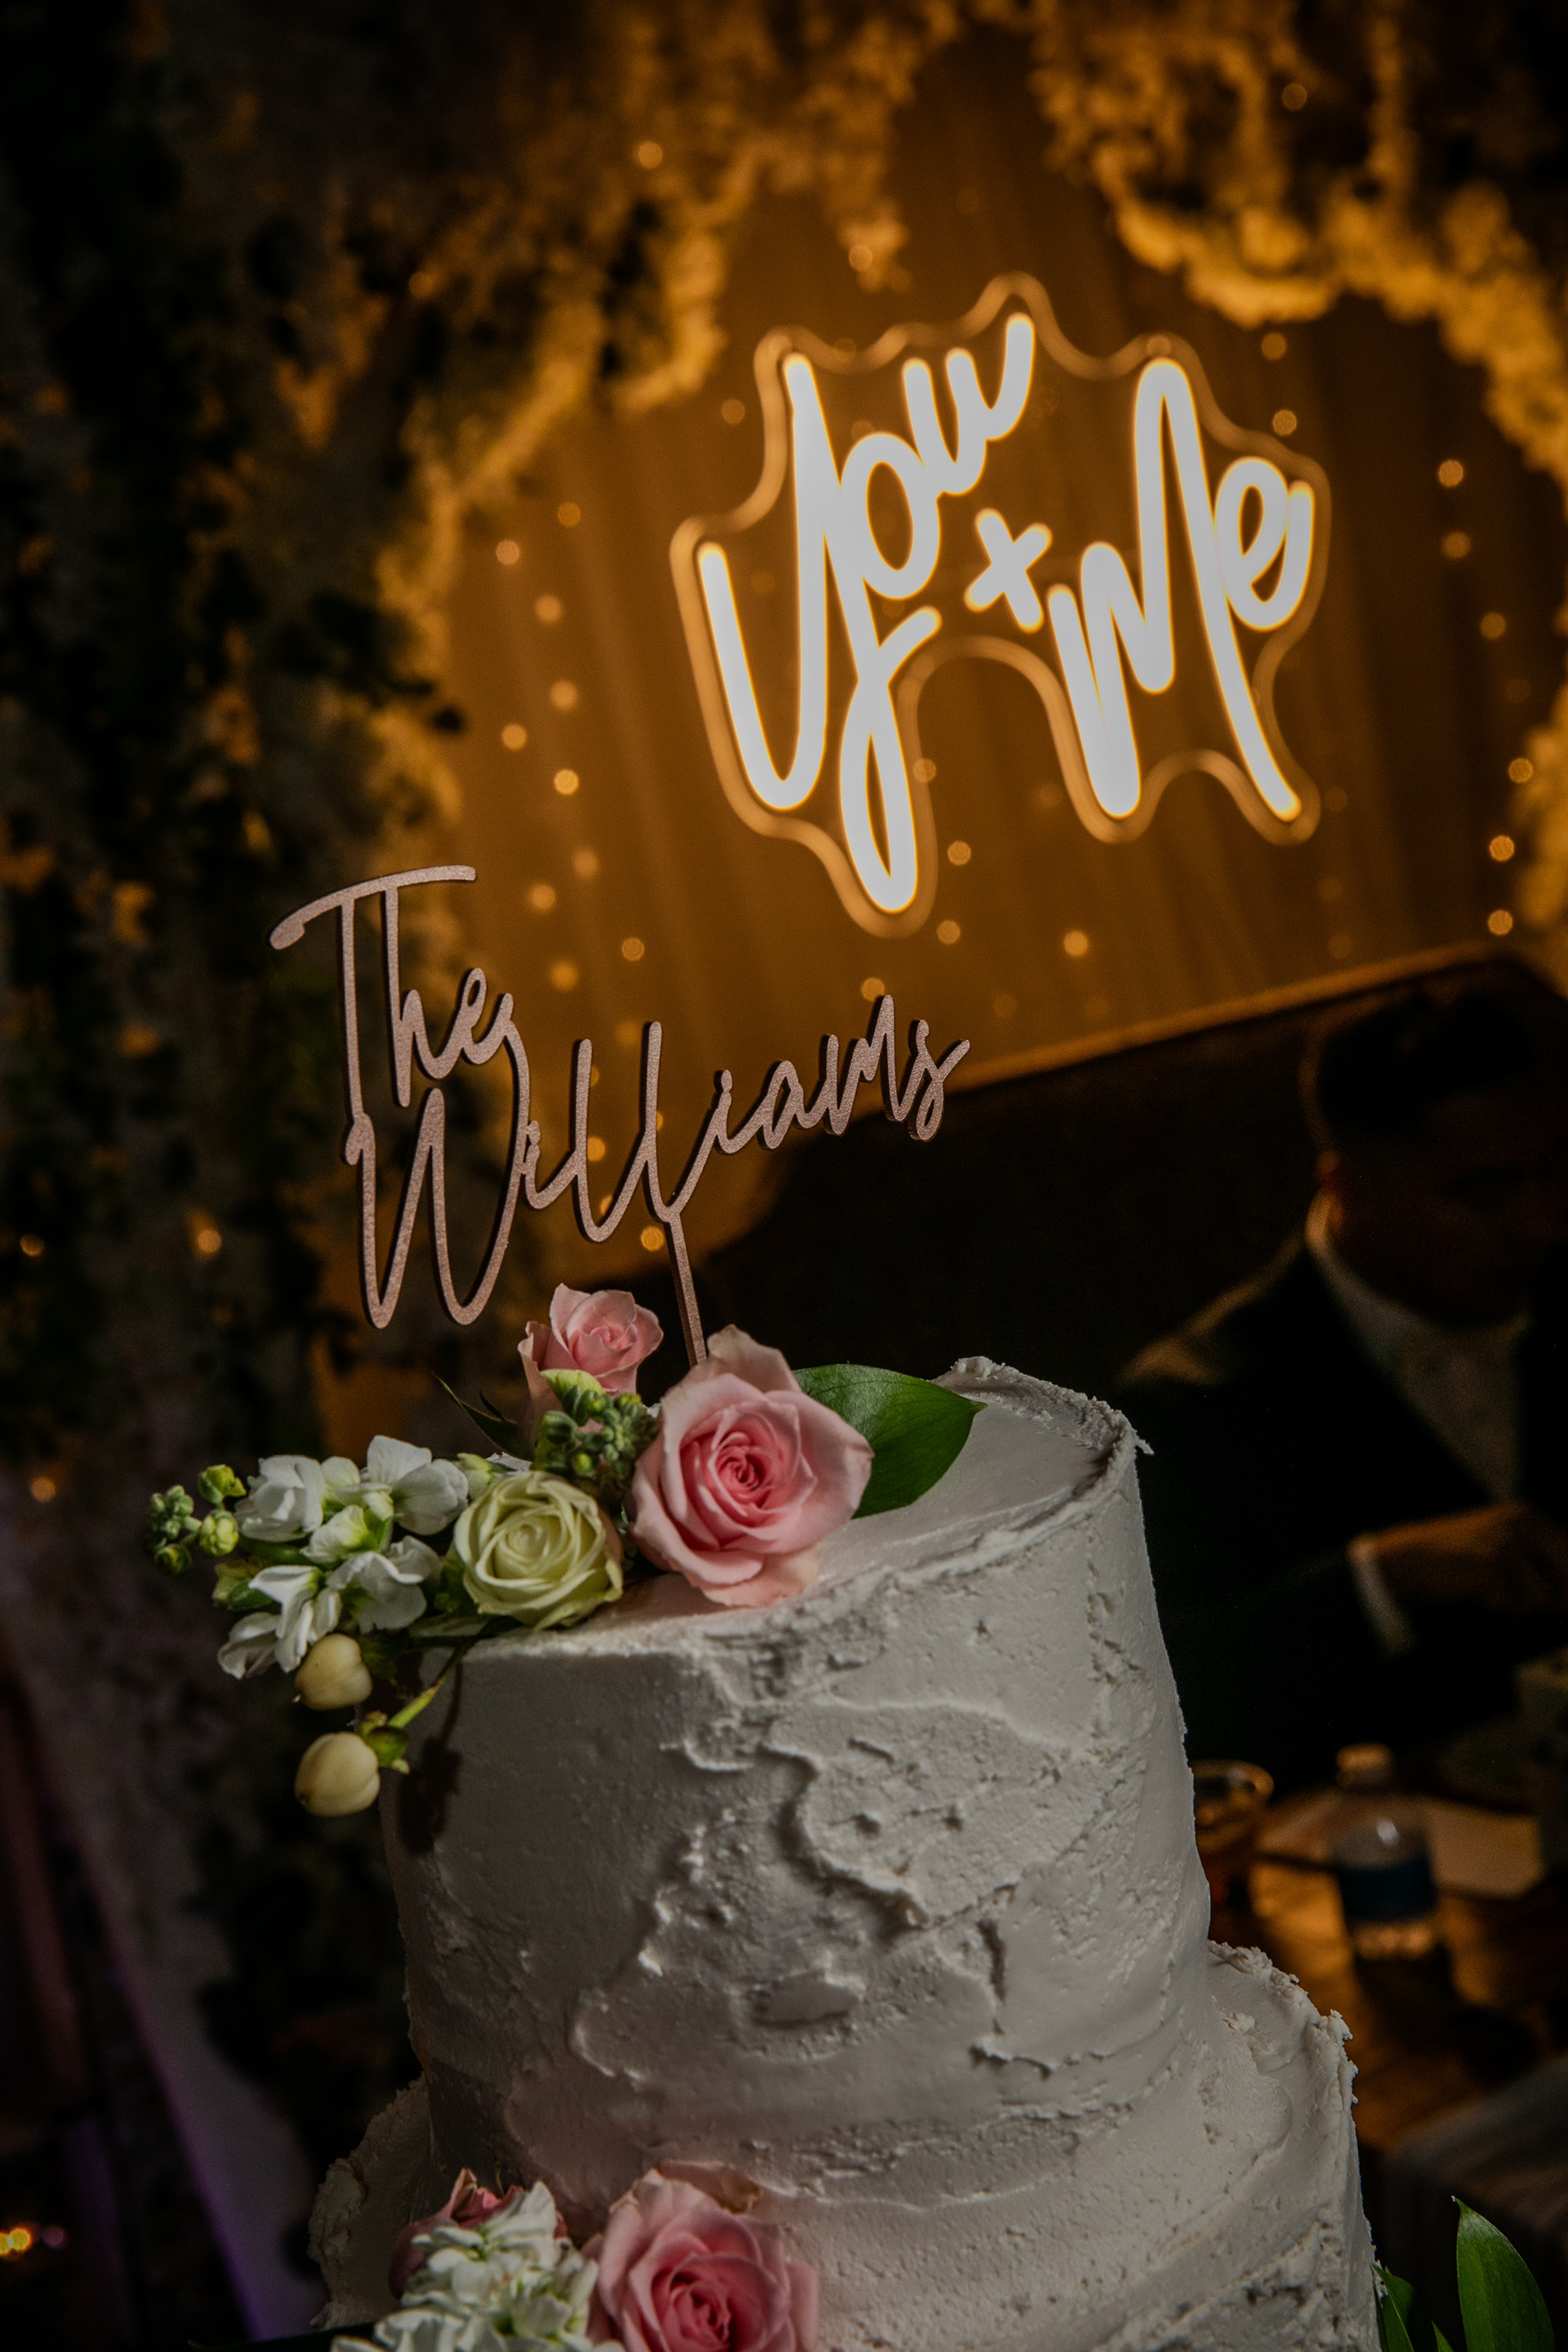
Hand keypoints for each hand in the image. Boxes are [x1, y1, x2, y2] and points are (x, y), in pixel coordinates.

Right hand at [1367, 1502, 1567, 1614]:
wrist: (1410, 1559)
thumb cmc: (1458, 1558)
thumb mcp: (1504, 1547)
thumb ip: (1540, 1562)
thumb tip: (1567, 1597)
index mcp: (1528, 1515)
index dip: (1567, 1580)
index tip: (1562, 1602)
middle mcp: (1521, 1523)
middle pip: (1566, 1574)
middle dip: (1558, 1597)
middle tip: (1547, 1609)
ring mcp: (1506, 1543)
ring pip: (1541, 1595)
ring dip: (1520, 1604)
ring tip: (1494, 1594)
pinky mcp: (1491, 1566)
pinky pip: (1512, 1604)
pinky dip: (1497, 1606)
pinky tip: (1477, 1593)